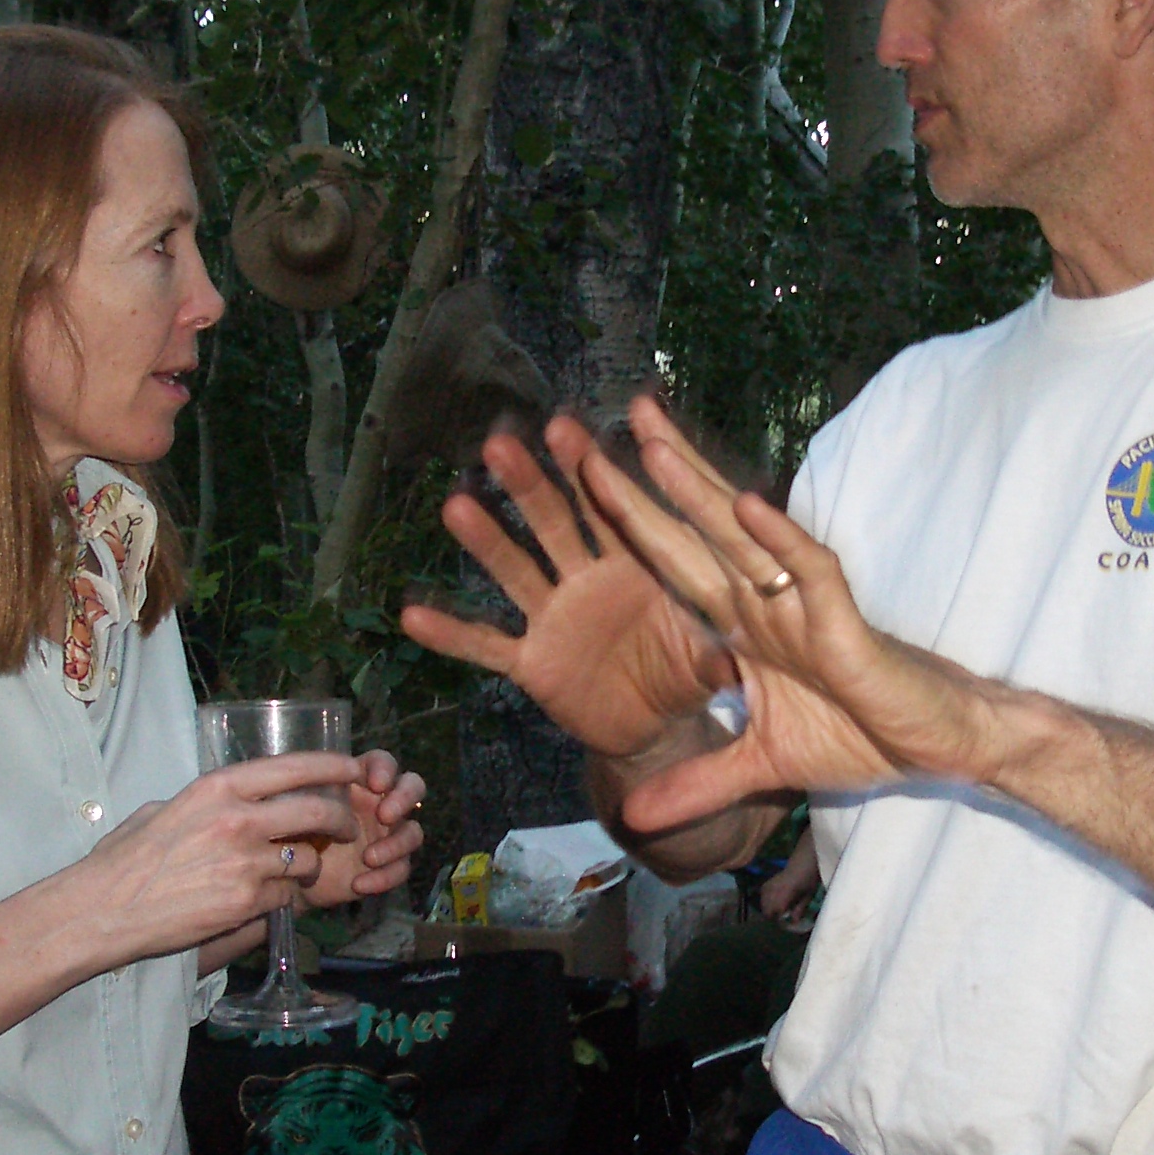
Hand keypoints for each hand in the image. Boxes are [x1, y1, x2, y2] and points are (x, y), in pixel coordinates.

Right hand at [77, 751, 358, 965]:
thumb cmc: (124, 860)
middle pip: (315, 810)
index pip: (293, 767)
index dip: (331, 766)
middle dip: (339, 820)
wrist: (105, 909)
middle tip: (345, 828)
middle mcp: (237, 818)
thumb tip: (228, 801)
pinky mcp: (246, 900)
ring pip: (305, 858)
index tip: (352, 769)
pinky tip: (262, 900)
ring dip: (306, 867)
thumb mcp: (162, 810)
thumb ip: (204, 803)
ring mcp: (245, 861)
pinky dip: (281, 899)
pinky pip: (285, 896)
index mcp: (217, 788)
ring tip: (292, 873)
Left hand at [301, 748, 426, 907]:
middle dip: (404, 798)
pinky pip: (401, 869)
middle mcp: (380, 802)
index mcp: (359, 780)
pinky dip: (384, 877)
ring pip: (413, 832)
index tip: (375, 784)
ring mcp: (387, 834)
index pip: (384, 762)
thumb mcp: (296, 802)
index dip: (386, 769)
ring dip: (396, 844)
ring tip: (368, 857)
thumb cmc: (291, 827)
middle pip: (413, 787)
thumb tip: (332, 777)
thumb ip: (314, 787)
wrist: (288, 872)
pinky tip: (359, 884)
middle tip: (385, 815)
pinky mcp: (387, 865)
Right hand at [400, 416, 735, 760]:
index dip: (589, 468)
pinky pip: (488, 646)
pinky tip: (413, 614)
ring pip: (516, 571)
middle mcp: (587, 579)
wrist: (663, 726)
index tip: (569, 428)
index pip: (610, 506)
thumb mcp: (716, 646)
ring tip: (456, 507)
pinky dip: (453, 634)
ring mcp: (555, 618)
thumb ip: (722, 632)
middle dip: (530, 484)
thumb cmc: (690, 668)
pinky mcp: (534, 663)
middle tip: (502, 444)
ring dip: (487, 540)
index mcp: (636, 563)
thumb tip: (741, 628)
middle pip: (555, 523)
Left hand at [570, 396, 998, 828]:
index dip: (627, 528)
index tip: (575, 488)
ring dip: (697, 492)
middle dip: (643, 486)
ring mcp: (803, 608)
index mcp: (742, 627)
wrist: (936, 747)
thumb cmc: (859, 736)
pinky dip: (780, 540)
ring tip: (652, 447)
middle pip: (692, 534)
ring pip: (741, 538)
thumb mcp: (759, 768)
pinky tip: (748, 506)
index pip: (672, 567)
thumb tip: (631, 816)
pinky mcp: (844, 623)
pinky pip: (810, 572)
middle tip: (585, 438)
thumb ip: (695, 785)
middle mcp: (765, 604)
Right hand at [757, 825, 819, 923]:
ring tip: (778, 912)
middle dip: (773, 916)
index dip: (779, 919)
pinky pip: (762, 895)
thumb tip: (793, 921)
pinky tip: (773, 903)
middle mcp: (775, 887)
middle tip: (782, 918)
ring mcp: (770, 884)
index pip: (776, 909)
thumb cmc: (809, 877)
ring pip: (763, 902)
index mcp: (787, 891)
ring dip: (768, 909)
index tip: (785, 922)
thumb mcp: (808, 894)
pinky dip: (765, 901)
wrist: (804, 860)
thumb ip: (800, 908)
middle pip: (767, 908)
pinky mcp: (768, 882)